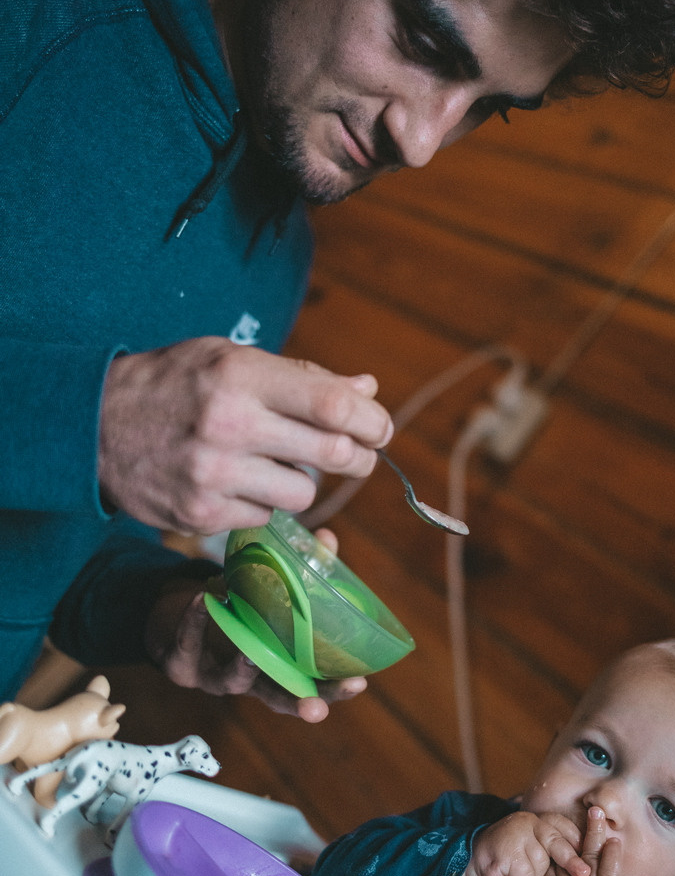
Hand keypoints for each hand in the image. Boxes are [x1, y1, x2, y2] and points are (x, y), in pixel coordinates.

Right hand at [99, 338, 393, 534]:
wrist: (91, 426)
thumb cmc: (174, 385)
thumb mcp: (230, 359)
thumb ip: (302, 377)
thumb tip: (367, 390)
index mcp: (240, 376)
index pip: (331, 404)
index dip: (371, 420)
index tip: (381, 428)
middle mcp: (228, 426)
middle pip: (330, 453)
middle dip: (356, 456)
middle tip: (357, 454)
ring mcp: (214, 475)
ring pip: (303, 493)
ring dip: (302, 481)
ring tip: (275, 462)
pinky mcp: (201, 514)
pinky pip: (264, 517)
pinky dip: (262, 503)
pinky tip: (237, 482)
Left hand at [144, 531, 367, 719]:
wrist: (175, 618)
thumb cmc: (234, 610)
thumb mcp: (269, 594)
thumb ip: (303, 571)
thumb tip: (327, 538)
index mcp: (277, 666)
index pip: (313, 684)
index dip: (334, 688)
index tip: (357, 683)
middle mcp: (250, 678)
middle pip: (279, 697)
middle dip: (299, 703)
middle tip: (317, 709)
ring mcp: (214, 676)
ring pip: (231, 681)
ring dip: (243, 670)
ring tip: (251, 653)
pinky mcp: (181, 663)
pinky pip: (188, 643)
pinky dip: (195, 622)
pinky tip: (204, 598)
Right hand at [459, 811, 589, 875]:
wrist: (470, 863)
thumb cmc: (509, 859)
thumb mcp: (534, 848)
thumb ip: (553, 846)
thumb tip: (588, 860)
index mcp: (537, 819)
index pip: (564, 826)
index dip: (578, 842)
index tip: (590, 858)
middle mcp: (526, 822)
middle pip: (556, 842)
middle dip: (571, 860)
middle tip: (584, 873)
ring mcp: (514, 836)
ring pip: (540, 864)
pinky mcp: (504, 853)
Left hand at [529, 807, 623, 875]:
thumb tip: (616, 857)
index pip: (611, 875)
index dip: (613, 856)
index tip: (615, 840)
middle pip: (591, 859)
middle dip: (595, 833)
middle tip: (598, 812)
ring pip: (569, 856)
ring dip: (575, 832)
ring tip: (582, 815)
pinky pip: (551, 860)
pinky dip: (557, 844)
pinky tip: (562, 829)